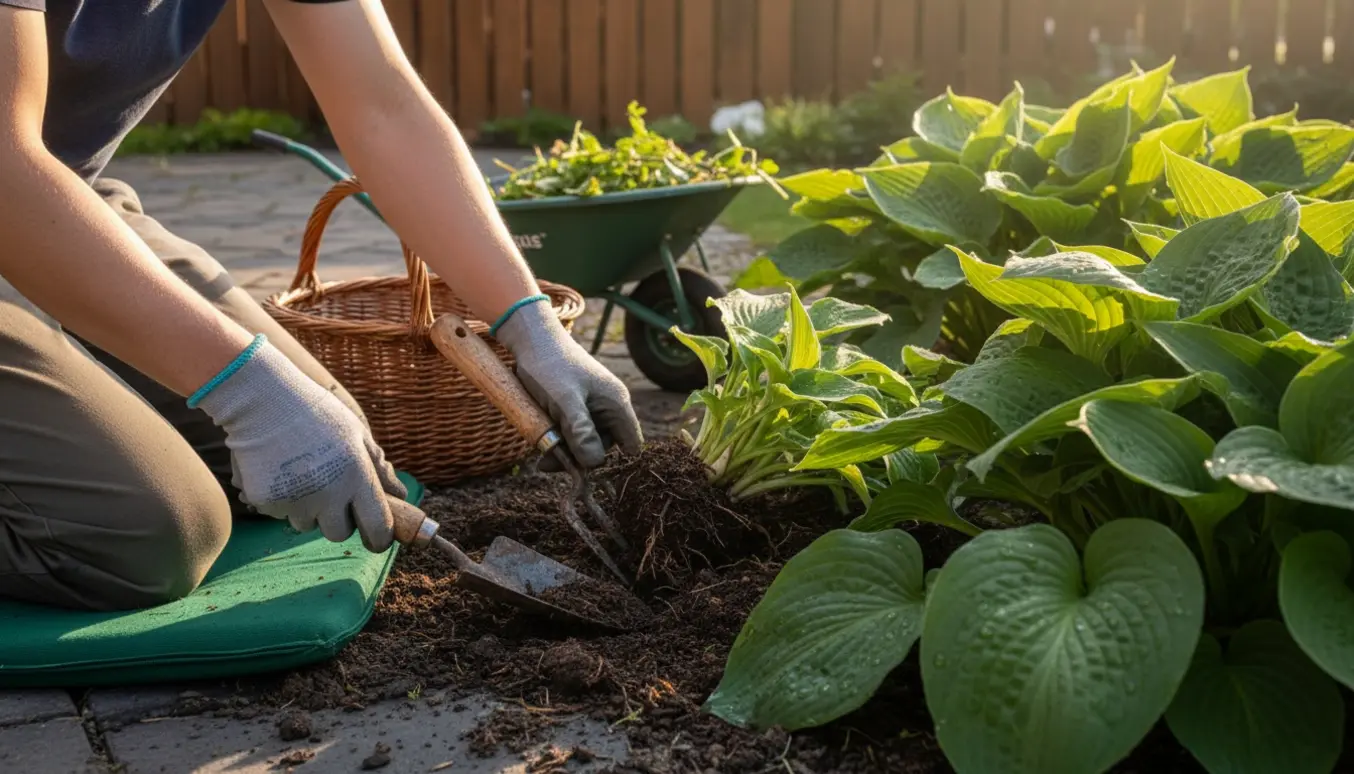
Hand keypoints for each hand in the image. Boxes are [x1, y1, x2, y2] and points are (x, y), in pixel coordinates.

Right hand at [194, 337, 406, 551]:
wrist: (263, 400)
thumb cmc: (317, 414)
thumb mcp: (357, 434)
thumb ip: (379, 469)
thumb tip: (401, 496)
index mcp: (357, 476)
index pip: (378, 528)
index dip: (379, 538)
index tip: (377, 537)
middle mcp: (328, 494)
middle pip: (339, 533)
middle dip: (338, 520)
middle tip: (331, 493)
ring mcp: (295, 500)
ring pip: (306, 524)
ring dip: (308, 509)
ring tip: (302, 472)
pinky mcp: (266, 502)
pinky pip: (281, 513)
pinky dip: (282, 500)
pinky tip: (279, 470)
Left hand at [494, 298, 642, 468]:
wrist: (530, 339)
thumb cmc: (549, 365)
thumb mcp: (564, 401)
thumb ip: (581, 431)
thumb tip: (595, 464)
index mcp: (617, 404)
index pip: (632, 446)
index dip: (615, 463)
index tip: (586, 470)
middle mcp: (609, 407)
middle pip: (604, 447)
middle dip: (579, 458)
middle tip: (548, 461)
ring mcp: (593, 407)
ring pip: (585, 442)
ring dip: (566, 450)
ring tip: (542, 447)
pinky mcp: (576, 407)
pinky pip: (572, 432)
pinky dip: (559, 438)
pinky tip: (543, 436)